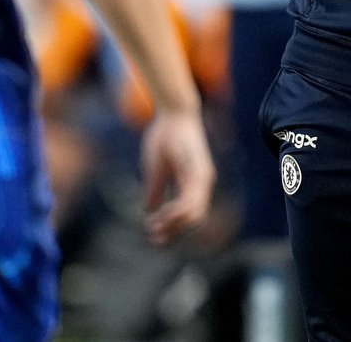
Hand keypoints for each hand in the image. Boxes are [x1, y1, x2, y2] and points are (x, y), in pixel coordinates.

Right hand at [140, 109, 215, 244]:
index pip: (185, 214)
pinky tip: (165, 215)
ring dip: (174, 224)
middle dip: (173, 231)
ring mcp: (202, 177)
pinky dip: (179, 211)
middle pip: (192, 218)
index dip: (171, 227)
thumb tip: (148, 210)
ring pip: (195, 212)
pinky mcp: (199, 170)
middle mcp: (201, 183)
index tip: (153, 236)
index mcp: (192, 183)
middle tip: (154, 238)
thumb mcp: (155, 169)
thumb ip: (155, 190)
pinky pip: (192, 198)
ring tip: (155, 229)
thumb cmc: (165, 137)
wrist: (173, 113)